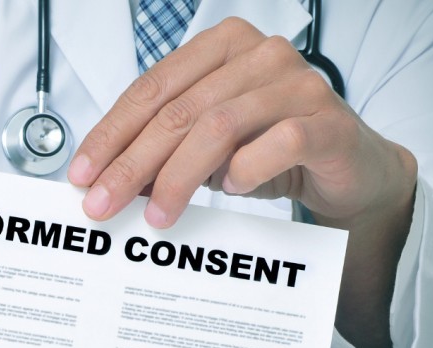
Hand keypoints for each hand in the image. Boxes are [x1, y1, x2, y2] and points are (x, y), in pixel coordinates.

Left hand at [67, 17, 413, 229]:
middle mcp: (261, 55)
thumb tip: (107, 180)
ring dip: (179, 178)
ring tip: (158, 217)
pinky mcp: (326, 122)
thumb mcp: (210, 147)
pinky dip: (244, 173)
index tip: (82, 175)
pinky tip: (229, 192)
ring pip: (219, 127)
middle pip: (178, 111)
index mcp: (224, 46)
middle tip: (103, 204)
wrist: (350, 169)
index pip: (152, 89)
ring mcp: (297, 84)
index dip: (111, 134)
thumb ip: (165, 150)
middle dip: (132, 163)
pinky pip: (274, 146)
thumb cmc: (273, 150)